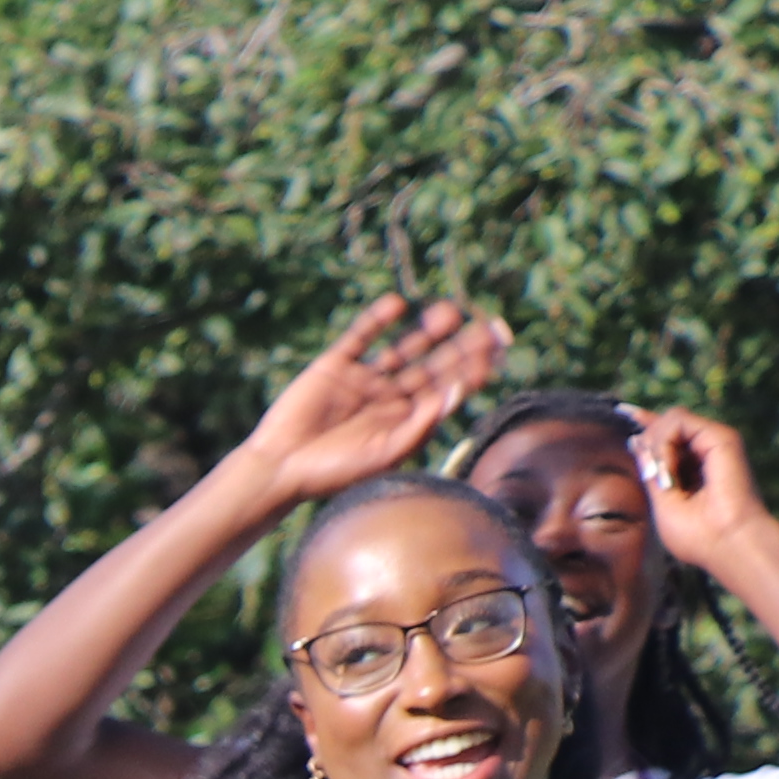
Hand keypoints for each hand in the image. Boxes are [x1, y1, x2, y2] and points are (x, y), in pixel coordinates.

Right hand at [234, 296, 512, 509]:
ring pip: (403, 347)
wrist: (280, 468)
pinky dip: (376, 321)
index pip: (448, 388)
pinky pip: (360, 337)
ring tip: (450, 312)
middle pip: (433, 364)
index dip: (473, 369)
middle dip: (461, 346)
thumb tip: (458, 392)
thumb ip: (421, 424)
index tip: (497, 351)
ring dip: (427, 330)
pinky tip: (397, 306)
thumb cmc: (334, 472)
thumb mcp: (386, 453)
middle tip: (491, 324)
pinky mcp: (334, 366)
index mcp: (406, 421)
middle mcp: (389, 397)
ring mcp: (363, 379)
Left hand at [626, 406, 778, 571]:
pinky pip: (678, 420)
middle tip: (655, 477)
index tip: (622, 412)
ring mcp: (713, 442)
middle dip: (648, 444)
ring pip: (669, 419)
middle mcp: (704, 452)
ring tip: (663, 478)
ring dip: (656, 447)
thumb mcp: (663, 503)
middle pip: (665, 425)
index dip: (646, 423)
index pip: (667, 435)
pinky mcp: (721, 436)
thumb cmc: (699, 536)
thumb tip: (636, 440)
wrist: (730, 544)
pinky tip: (668, 468)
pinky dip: (664, 443)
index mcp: (693, 468)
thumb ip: (651, 471)